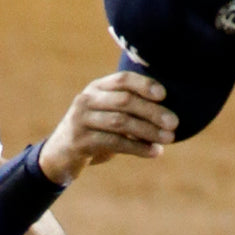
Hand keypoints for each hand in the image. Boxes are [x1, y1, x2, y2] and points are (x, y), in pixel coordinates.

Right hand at [39, 71, 178, 184]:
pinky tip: (154, 152)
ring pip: (120, 122)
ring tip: (169, 139)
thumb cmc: (94, 132)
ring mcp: (81, 120)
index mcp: (97, 88)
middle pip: (124, 101)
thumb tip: (169, 114)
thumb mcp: (108, 114)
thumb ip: (130, 109)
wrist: (60, 155)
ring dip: (148, 130)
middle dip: (152, 112)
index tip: (165, 95)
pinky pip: (114, 143)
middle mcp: (87, 100)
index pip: (122, 80)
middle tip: (174, 123)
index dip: (144, 85)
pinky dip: (137, 147)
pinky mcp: (80, 141)